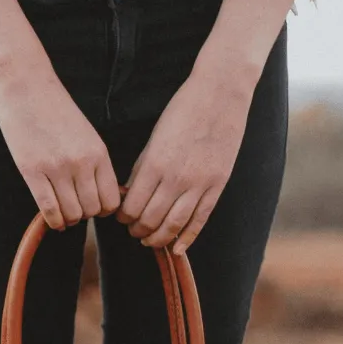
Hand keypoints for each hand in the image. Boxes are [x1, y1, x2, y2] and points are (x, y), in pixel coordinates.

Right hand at [0, 65, 120, 229]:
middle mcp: (82, 162)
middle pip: (92, 210)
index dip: (104, 210)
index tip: (95, 207)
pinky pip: (48, 209)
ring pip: (72, 213)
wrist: (27, 85)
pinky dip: (53, 221)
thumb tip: (103, 193)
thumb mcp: (86, 134)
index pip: (112, 199)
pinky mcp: (32, 171)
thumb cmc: (55, 108)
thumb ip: (95, 162)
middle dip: (85, 215)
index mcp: (98, 152)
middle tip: (76, 209)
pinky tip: (53, 219)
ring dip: (69, 219)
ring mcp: (57, 168)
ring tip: (63, 214)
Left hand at [118, 67, 254, 252]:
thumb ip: (142, 170)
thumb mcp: (154, 139)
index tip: (121, 217)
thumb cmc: (182, 111)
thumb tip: (127, 196)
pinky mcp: (217, 185)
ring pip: (173, 226)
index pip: (131, 207)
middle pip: (150, 220)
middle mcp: (176, 178)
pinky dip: (187, 239)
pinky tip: (177, 249)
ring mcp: (199, 184)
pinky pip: (200, 220)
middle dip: (137, 230)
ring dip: (158, 239)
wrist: (221, 93)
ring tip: (149, 240)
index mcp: (155, 164)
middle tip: (134, 231)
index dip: (123, 217)